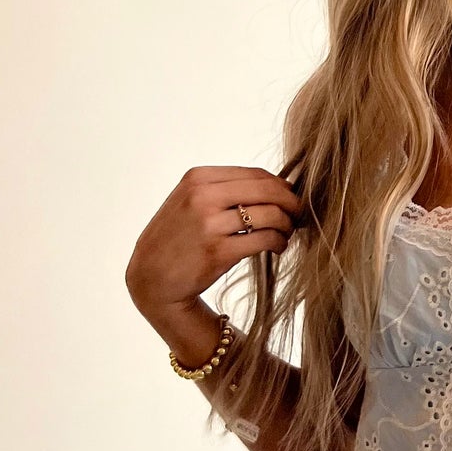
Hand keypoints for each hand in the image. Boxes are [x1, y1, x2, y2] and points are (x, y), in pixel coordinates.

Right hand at [125, 165, 304, 325]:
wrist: (152, 276)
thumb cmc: (177, 237)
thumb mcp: (189, 201)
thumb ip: (224, 189)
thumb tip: (275, 185)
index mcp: (198, 178)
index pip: (256, 174)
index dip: (281, 185)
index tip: (290, 197)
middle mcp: (202, 197)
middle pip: (268, 190)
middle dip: (292, 202)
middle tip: (299, 214)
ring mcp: (210, 225)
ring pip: (271, 215)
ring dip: (287, 225)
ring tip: (287, 233)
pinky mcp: (218, 252)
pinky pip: (265, 240)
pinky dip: (279, 242)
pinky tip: (277, 247)